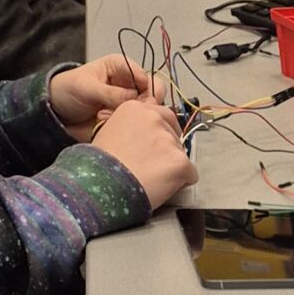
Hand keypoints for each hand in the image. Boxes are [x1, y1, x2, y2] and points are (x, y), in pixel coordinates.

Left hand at [49, 52, 160, 141]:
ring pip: (151, 109)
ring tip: (124, 122)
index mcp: (120, 67)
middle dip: (149, 104)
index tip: (144, 101)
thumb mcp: (87, 88)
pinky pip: (142, 123)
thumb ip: (111, 93)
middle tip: (139, 114)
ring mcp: (131, 102)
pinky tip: (123, 129)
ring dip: (142, 117)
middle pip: (154, 91)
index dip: (147, 88)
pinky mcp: (129, 119)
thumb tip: (135, 100)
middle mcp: (129, 83)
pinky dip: (137, 127)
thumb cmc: (69, 90)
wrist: (60, 112)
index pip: (144, 75)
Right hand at [88, 96, 195, 210]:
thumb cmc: (102, 164)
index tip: (153, 147)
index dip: (160, 134)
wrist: (103, 186)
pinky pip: (191, 174)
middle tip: (154, 165)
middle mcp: (154, 118)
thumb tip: (145, 133)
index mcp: (136, 108)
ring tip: (152, 177)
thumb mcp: (110, 131)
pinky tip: (162, 186)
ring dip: (173, 167)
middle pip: (175, 134)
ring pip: (182, 155)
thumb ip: (132, 127)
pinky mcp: (181, 161)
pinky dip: (182, 182)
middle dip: (170, 149)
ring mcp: (169, 140)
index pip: (163, 116)